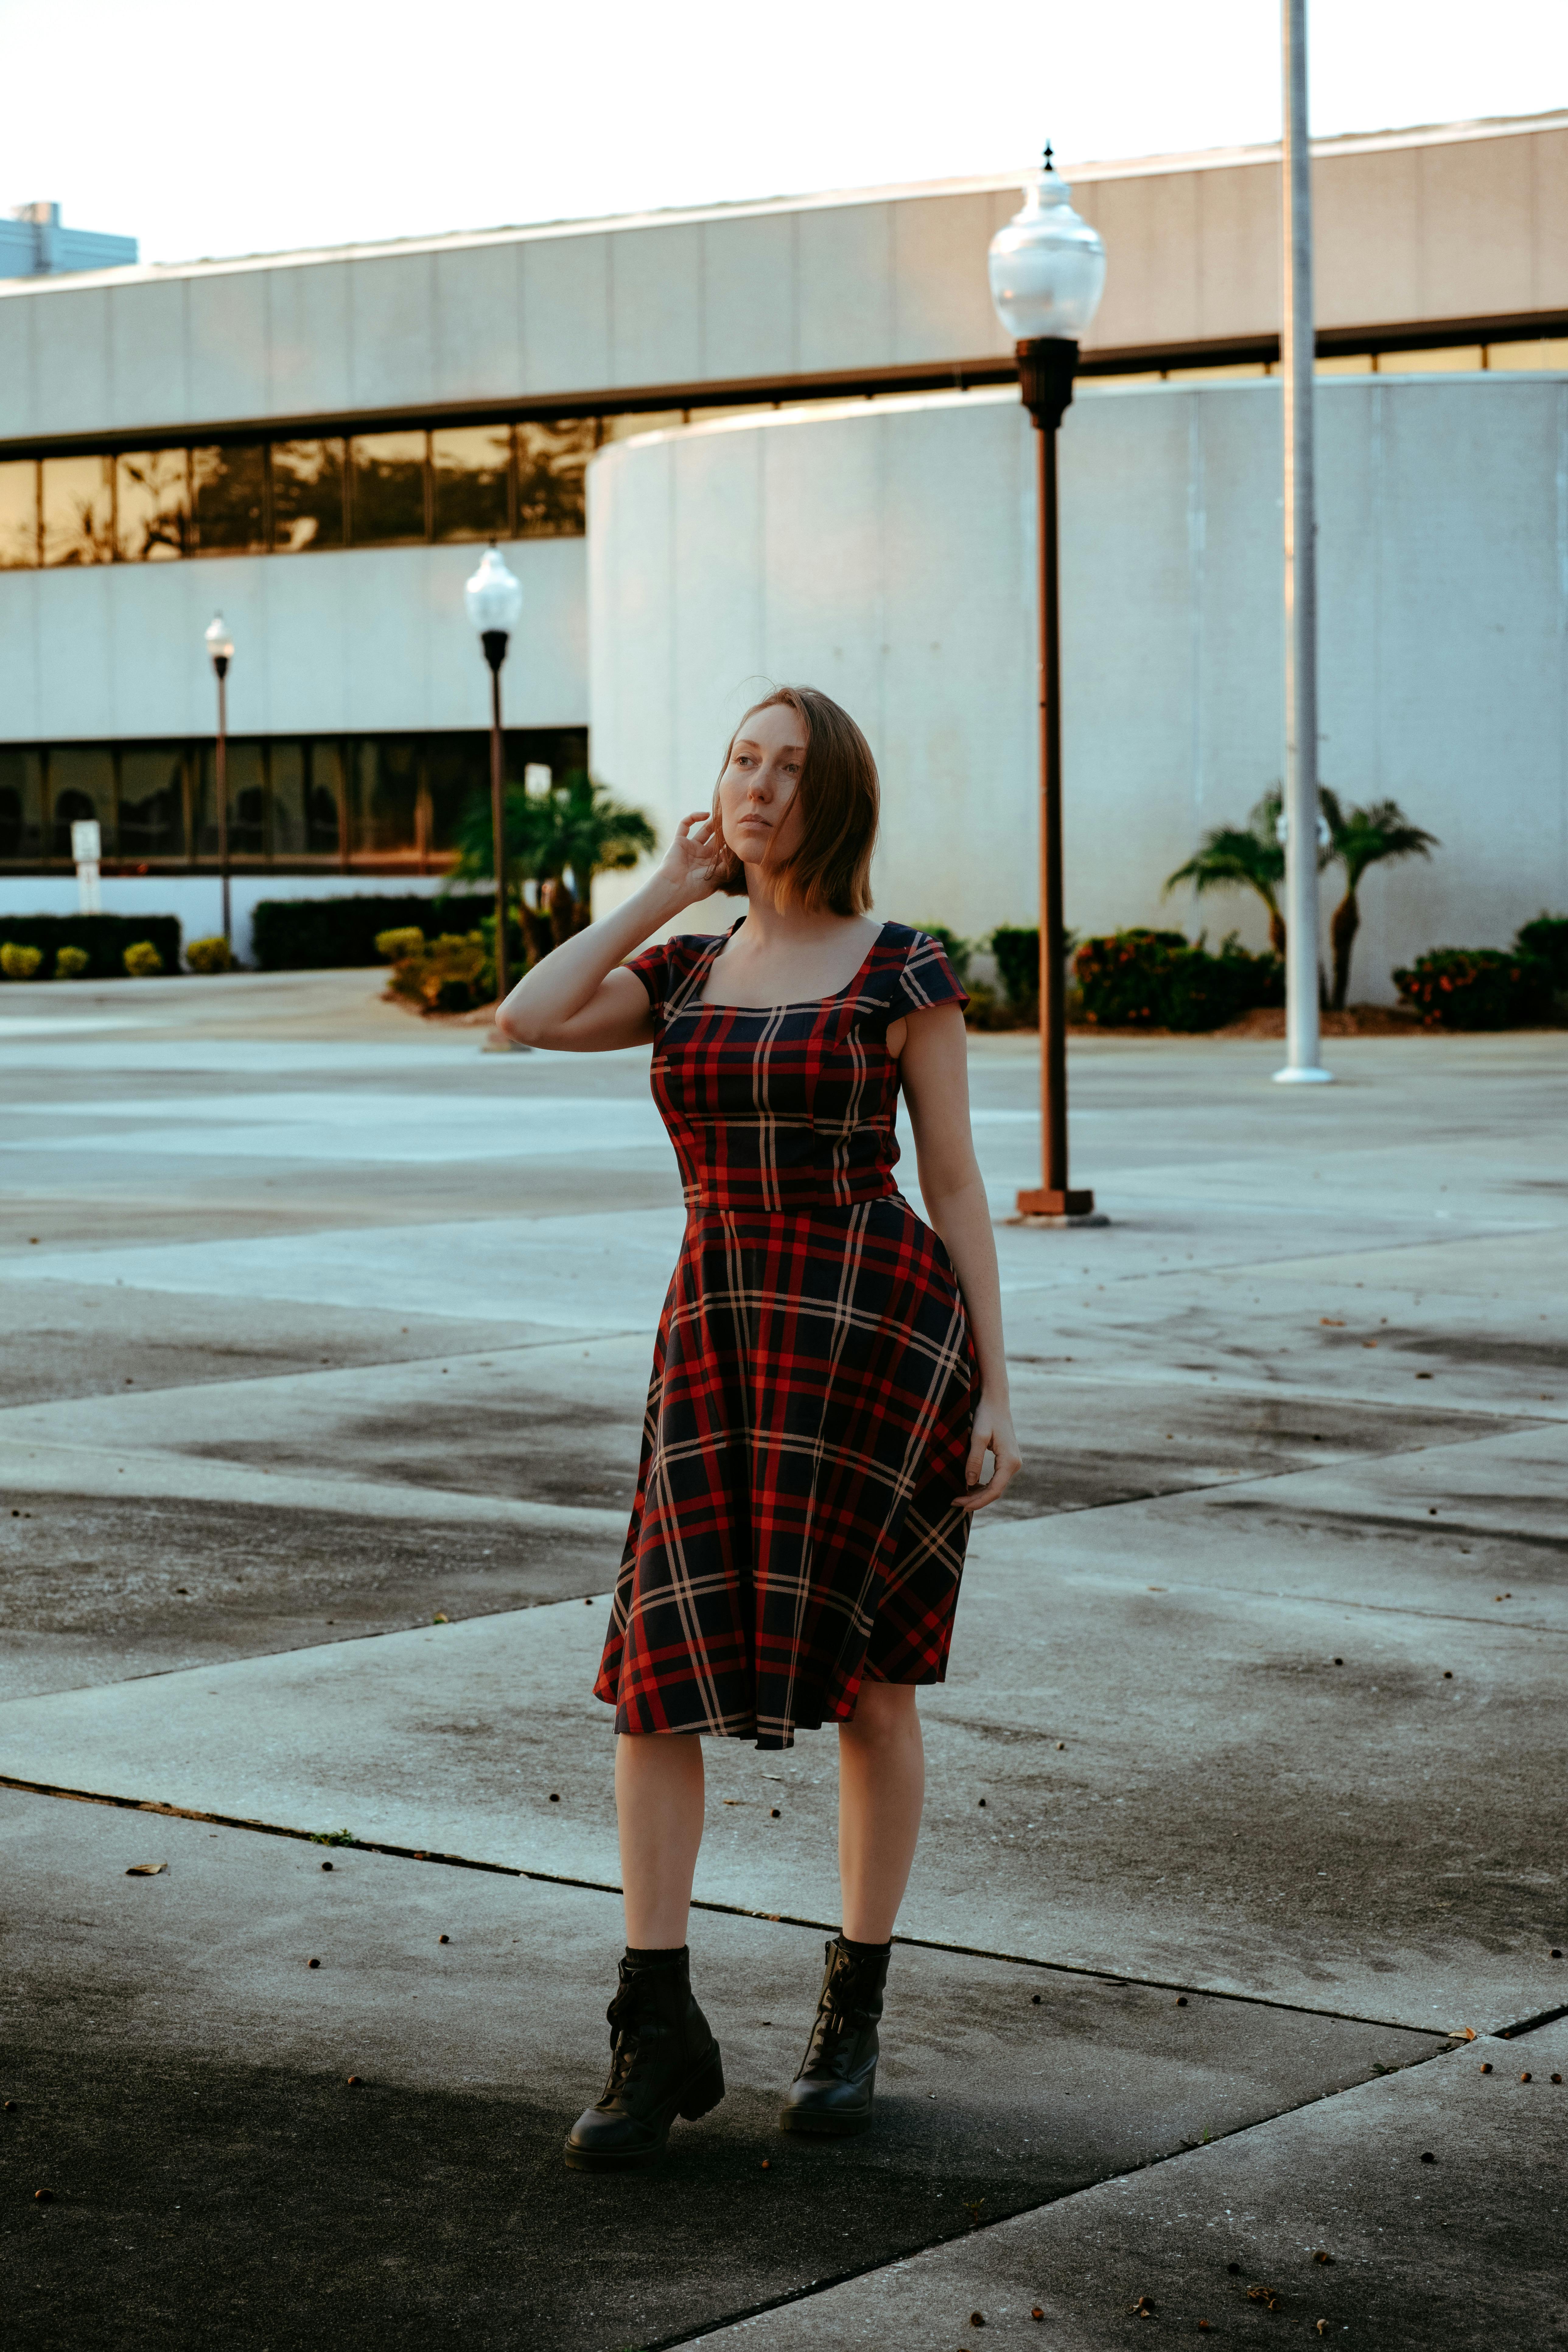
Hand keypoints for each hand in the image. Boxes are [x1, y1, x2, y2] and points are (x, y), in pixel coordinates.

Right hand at [657, 812, 730, 909]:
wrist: (674, 888)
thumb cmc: (696, 888)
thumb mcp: (717, 877)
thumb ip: (728, 864)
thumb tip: (738, 851)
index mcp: (711, 865)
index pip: (724, 850)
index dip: (732, 842)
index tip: (740, 834)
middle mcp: (702, 855)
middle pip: (716, 838)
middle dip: (724, 830)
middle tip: (734, 819)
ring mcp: (690, 848)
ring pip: (704, 830)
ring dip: (713, 821)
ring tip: (723, 813)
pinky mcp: (679, 841)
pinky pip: (684, 824)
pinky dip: (693, 817)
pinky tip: (706, 815)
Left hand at [959, 1392, 1021, 1511]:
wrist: (996, 1401)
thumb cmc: (986, 1415)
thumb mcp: (977, 1436)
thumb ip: (974, 1460)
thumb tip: (970, 1483)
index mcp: (1009, 1461)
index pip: (994, 1490)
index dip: (977, 1501)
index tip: (959, 1504)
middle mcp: (1015, 1464)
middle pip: (995, 1491)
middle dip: (975, 1500)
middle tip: (955, 1503)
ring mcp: (1012, 1462)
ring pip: (995, 1486)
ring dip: (979, 1494)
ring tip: (960, 1498)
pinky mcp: (1007, 1460)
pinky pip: (996, 1478)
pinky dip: (983, 1485)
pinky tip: (970, 1487)